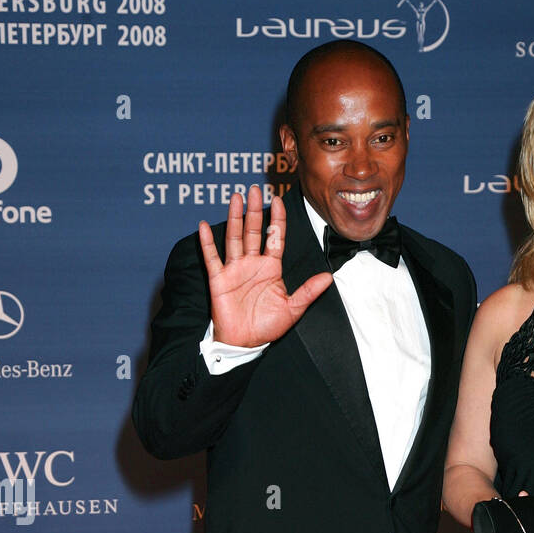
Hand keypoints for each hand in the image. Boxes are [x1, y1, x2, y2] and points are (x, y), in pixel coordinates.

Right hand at [198, 184, 332, 347]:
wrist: (245, 343)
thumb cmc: (267, 327)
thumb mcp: (293, 309)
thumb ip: (309, 291)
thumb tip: (329, 277)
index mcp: (271, 268)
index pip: (275, 237)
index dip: (277, 218)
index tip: (279, 199)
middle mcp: (253, 264)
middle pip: (254, 231)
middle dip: (255, 210)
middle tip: (255, 189)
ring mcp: (235, 269)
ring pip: (235, 237)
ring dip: (234, 217)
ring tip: (235, 197)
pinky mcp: (219, 279)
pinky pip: (212, 257)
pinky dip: (208, 242)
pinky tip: (204, 226)